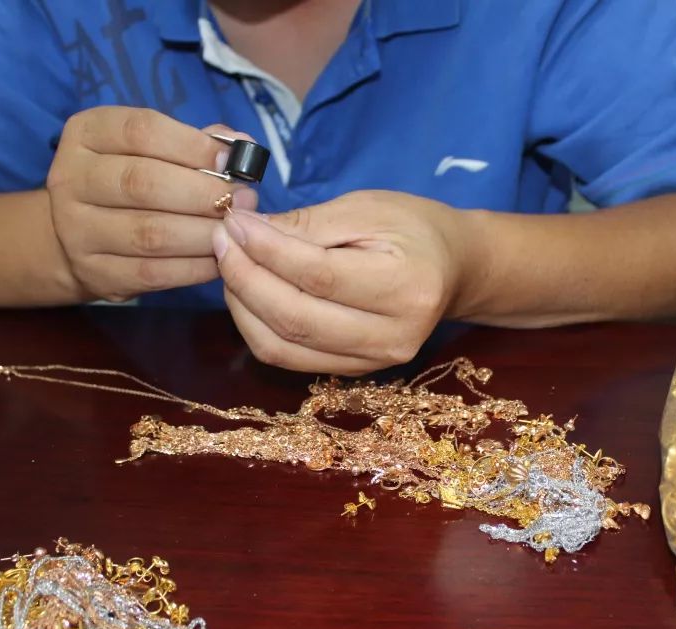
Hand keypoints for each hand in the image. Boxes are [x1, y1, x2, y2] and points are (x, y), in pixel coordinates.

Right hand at [46, 106, 257, 301]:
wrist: (80, 237)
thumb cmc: (132, 181)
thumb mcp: (153, 148)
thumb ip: (197, 143)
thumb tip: (243, 148)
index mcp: (87, 134)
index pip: (140, 131)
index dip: (193, 145)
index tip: (232, 161)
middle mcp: (71, 179)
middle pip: (143, 182)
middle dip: (204, 192)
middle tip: (244, 199)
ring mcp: (77, 230)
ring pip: (150, 233)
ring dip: (204, 232)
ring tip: (236, 229)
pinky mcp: (95, 273)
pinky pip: (153, 273)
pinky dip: (194, 267)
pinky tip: (220, 258)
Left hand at [212, 190, 469, 373]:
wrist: (454, 270)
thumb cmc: (415, 229)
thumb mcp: (367, 209)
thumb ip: (307, 224)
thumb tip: (245, 230)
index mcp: (406, 287)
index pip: (319, 276)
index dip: (266, 250)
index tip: (234, 221)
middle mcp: (392, 337)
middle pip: (295, 318)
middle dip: (244, 277)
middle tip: (222, 239)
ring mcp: (372, 363)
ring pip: (282, 346)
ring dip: (241, 305)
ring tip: (231, 262)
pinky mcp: (352, 372)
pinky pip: (287, 357)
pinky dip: (256, 325)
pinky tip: (248, 291)